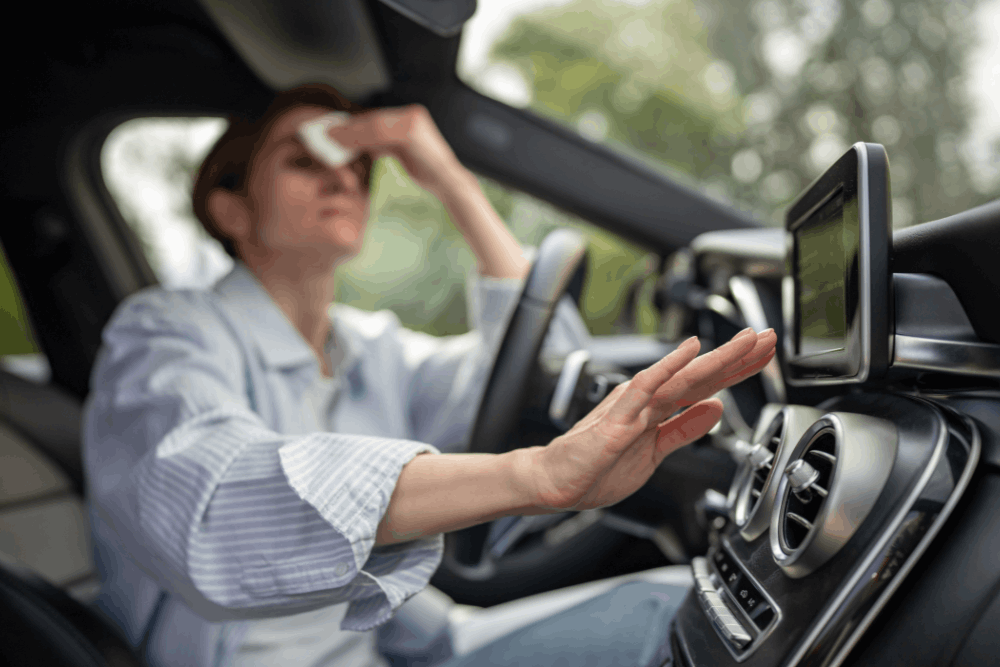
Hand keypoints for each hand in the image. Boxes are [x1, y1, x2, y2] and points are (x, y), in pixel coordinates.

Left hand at [327, 104, 465, 199]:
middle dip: (347, 126)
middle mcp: (412, 114)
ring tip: (329, 139)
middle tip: (325, 132)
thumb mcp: (400, 153)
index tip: (333, 129)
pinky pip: (379, 134)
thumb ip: (382, 143)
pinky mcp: (411, 132)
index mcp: (411, 117)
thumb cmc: (427, 170)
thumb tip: (358, 141)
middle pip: (372, 119)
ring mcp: (413, 121)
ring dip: (350, 132)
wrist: (449, 182)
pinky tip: (345, 145)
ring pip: (373, 125)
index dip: (353, 124)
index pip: (376, 118)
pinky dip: (361, 139)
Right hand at [522, 328, 777, 511]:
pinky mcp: (618, 418)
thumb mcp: (656, 452)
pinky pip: (646, 388)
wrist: (555, 482)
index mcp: (658, 409)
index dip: (737, 369)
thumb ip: (685, 429)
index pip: (705, 385)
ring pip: (682, 376)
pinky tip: (689, 351)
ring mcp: (633, 407)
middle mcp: (648, 400)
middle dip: (737, 357)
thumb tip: (716, 409)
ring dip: (716, 358)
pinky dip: (668, 368)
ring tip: (745, 342)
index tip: (765, 354)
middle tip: (769, 337)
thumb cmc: (597, 468)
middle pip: (701, 374)